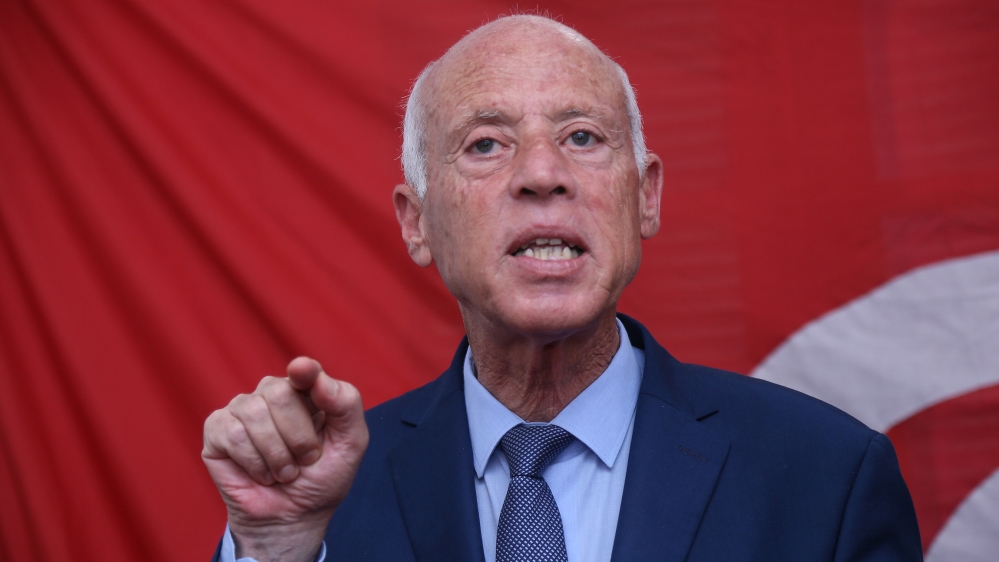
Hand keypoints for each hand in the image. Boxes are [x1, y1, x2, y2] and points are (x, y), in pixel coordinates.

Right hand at [202, 357, 367, 561]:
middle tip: (303, 461)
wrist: (293, 518)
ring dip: (276, 455)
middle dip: (298, 438)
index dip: (304, 371)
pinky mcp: (217, 429)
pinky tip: (260, 473)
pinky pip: (232, 434)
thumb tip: (319, 378)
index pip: (305, 370)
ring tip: (283, 471)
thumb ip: (346, 405)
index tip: (302, 370)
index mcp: (306, 391)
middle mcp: (272, 393)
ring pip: (254, 414)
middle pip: (279, 392)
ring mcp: (242, 409)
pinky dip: (253, 462)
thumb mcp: (351, 444)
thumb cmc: (322, 479)